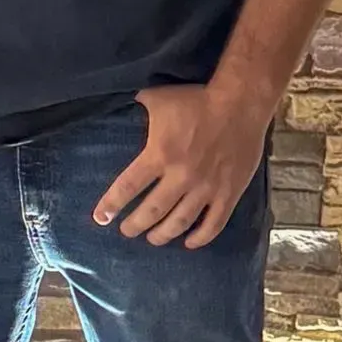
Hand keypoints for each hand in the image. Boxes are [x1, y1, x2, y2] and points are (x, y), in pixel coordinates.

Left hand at [92, 83, 273, 248]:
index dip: (110, 206)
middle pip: (151, 212)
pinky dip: (201, 237)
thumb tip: (116, 104)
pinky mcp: (228, 192)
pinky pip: (214, 223)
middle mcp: (181, 176)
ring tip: (153, 239)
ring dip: (163, 235)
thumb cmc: (197, 100)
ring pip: (180, 223)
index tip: (101, 218)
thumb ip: (137, 107)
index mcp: (160, 155)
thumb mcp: (158, 98)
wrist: (240, 103)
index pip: (127, 187)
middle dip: (134, 226)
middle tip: (127, 231)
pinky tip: (190, 243)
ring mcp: (206, 188)